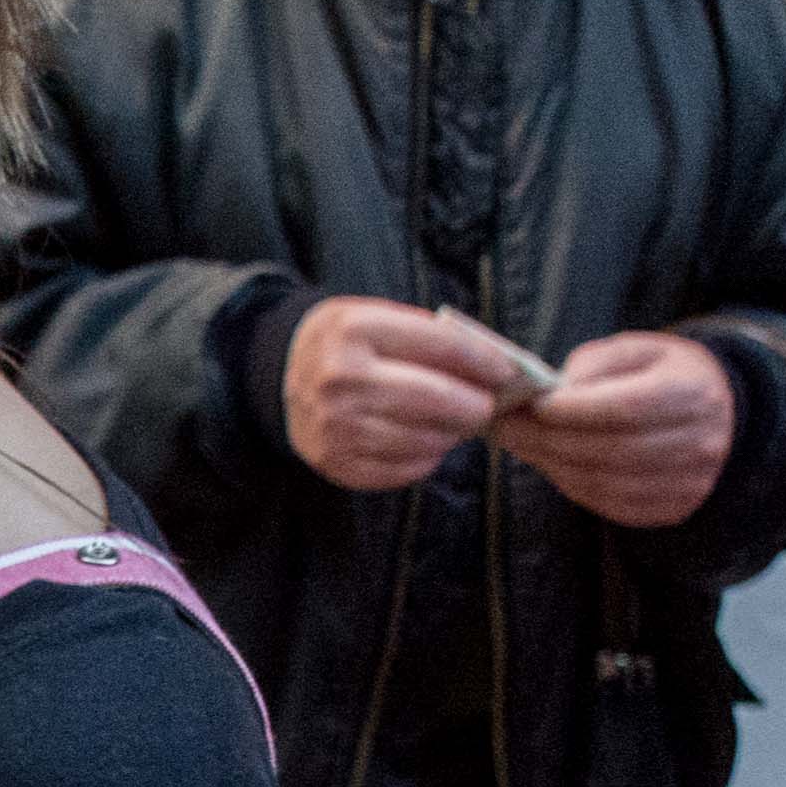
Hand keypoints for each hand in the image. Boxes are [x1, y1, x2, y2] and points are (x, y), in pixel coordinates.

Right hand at [277, 295, 530, 495]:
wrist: (280, 376)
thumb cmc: (346, 344)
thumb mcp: (376, 317)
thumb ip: (429, 336)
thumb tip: (493, 369)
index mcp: (353, 329)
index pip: (441, 345)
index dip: (484, 361)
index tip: (505, 372)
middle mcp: (340, 378)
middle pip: (436, 398)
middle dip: (475, 405)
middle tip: (486, 406)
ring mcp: (334, 425)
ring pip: (424, 439)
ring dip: (452, 435)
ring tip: (455, 425)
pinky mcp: (334, 462)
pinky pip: (403, 469)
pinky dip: (426, 459)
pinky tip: (425, 444)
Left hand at [501, 329, 736, 531]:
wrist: (713, 411)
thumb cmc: (662, 374)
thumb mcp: (636, 350)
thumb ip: (596, 364)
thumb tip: (555, 393)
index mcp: (693, 392)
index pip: (629, 408)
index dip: (576, 411)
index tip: (534, 405)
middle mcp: (701, 441)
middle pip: (613, 450)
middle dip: (550, 440)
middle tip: (506, 428)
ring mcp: (691, 481)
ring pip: (607, 482)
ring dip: (553, 465)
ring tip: (519, 445)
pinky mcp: (673, 507)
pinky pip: (612, 505)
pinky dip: (573, 486)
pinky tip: (551, 465)